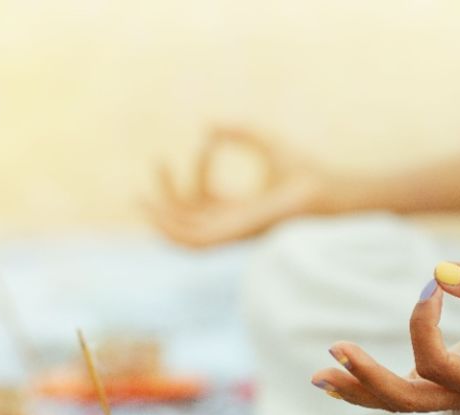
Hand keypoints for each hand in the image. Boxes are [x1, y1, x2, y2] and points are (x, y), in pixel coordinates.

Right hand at [143, 126, 330, 247]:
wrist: (319, 187)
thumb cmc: (301, 168)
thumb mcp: (263, 141)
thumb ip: (237, 132)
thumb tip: (207, 126)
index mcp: (239, 210)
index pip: (205, 196)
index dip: (199, 166)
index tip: (210, 139)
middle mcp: (232, 225)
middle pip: (188, 217)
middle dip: (167, 194)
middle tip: (157, 161)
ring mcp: (229, 234)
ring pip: (183, 235)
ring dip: (159, 216)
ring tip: (140, 195)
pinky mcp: (229, 238)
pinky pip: (191, 243)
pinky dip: (170, 231)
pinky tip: (156, 210)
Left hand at [311, 263, 459, 411]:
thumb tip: (438, 269)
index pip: (435, 364)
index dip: (422, 324)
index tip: (433, 285)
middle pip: (404, 399)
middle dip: (367, 378)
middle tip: (334, 349)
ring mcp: (448, 394)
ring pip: (394, 402)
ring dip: (355, 389)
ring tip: (317, 376)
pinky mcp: (438, 383)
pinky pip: (395, 391)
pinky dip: (364, 384)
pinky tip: (333, 375)